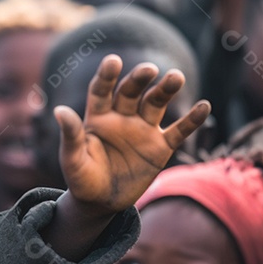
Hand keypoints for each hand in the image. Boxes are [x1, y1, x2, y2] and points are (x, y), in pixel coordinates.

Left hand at [56, 56, 209, 213]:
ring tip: (176, 77)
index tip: (113, 61)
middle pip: (131, 92)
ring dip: (166, 90)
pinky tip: (204, 107)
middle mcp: (121, 117)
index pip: (102, 90)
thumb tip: (58, 110)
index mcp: (98, 116)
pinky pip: (178, 131)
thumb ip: (70, 136)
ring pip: (156, 103)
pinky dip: (191, 120)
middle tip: (150, 69)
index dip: (107, 76)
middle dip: (140, 80)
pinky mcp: (160, 147)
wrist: (102, 203)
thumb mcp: (73, 160)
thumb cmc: (82, 179)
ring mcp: (143, 130)